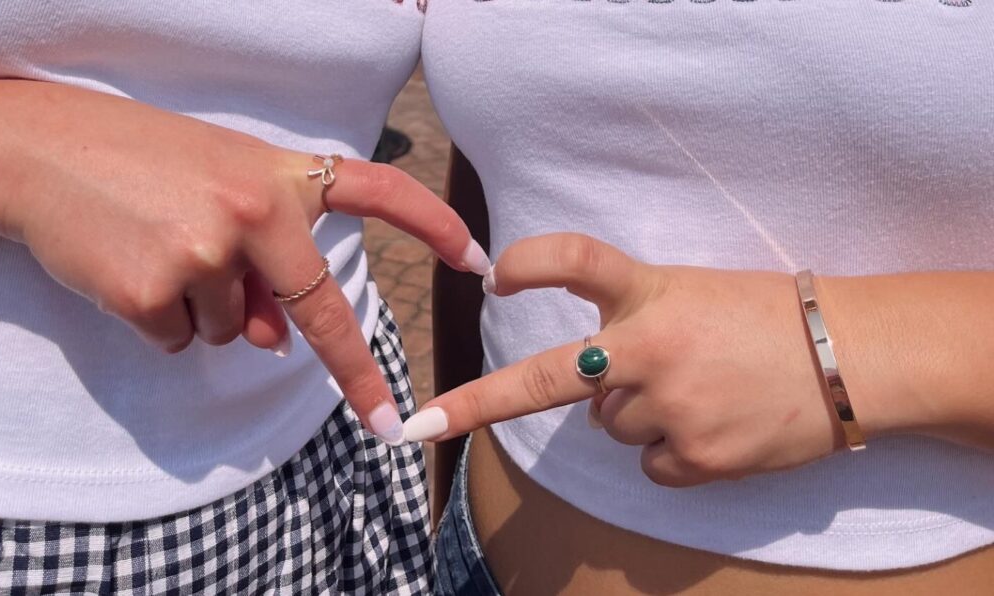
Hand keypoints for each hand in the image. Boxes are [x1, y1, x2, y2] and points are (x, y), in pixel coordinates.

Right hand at [0, 80, 489, 443]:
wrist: (41, 151)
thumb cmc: (143, 164)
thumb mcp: (222, 188)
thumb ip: (265, 261)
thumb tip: (278, 344)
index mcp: (282, 174)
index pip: (378, 192)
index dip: (433, 225)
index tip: (477, 262)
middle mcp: (255, 211)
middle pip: (319, 310)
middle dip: (354, 371)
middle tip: (383, 420)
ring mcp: (206, 252)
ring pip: (233, 329)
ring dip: (207, 310)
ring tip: (161, 248)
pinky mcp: (155, 291)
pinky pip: (180, 338)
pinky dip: (161, 321)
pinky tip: (131, 269)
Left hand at [404, 233, 849, 485]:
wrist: (851, 357)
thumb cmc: (767, 317)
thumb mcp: (696, 293)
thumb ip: (635, 323)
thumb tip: (587, 389)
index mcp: (652, 292)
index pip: (578, 262)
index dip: (531, 263)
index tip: (495, 277)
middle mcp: (650, 348)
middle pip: (549, 381)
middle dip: (479, 402)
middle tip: (422, 422)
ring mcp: (671, 407)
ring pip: (609, 427)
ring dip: (635, 415)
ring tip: (699, 392)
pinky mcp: (697, 458)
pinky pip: (650, 466)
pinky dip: (671, 452)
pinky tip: (715, 426)